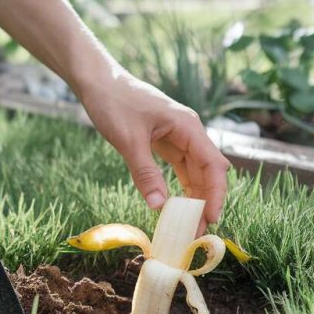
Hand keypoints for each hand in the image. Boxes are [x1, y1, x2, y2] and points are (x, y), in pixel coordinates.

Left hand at [78, 71, 229, 233]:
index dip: (215, 193)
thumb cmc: (114, 103)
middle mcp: (188, 132)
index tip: (210, 218)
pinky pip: (180, 168)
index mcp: (187, 126)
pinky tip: (177, 207)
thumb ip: (145, 173)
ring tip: (189, 227)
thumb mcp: (128, 140)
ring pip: (195, 172)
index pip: (213, 165)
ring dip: (194, 197)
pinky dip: (180, 187)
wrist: (98, 81)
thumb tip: (158, 206)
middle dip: (206, 201)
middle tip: (198, 232)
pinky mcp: (165, 141)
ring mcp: (178, 136)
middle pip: (208, 171)